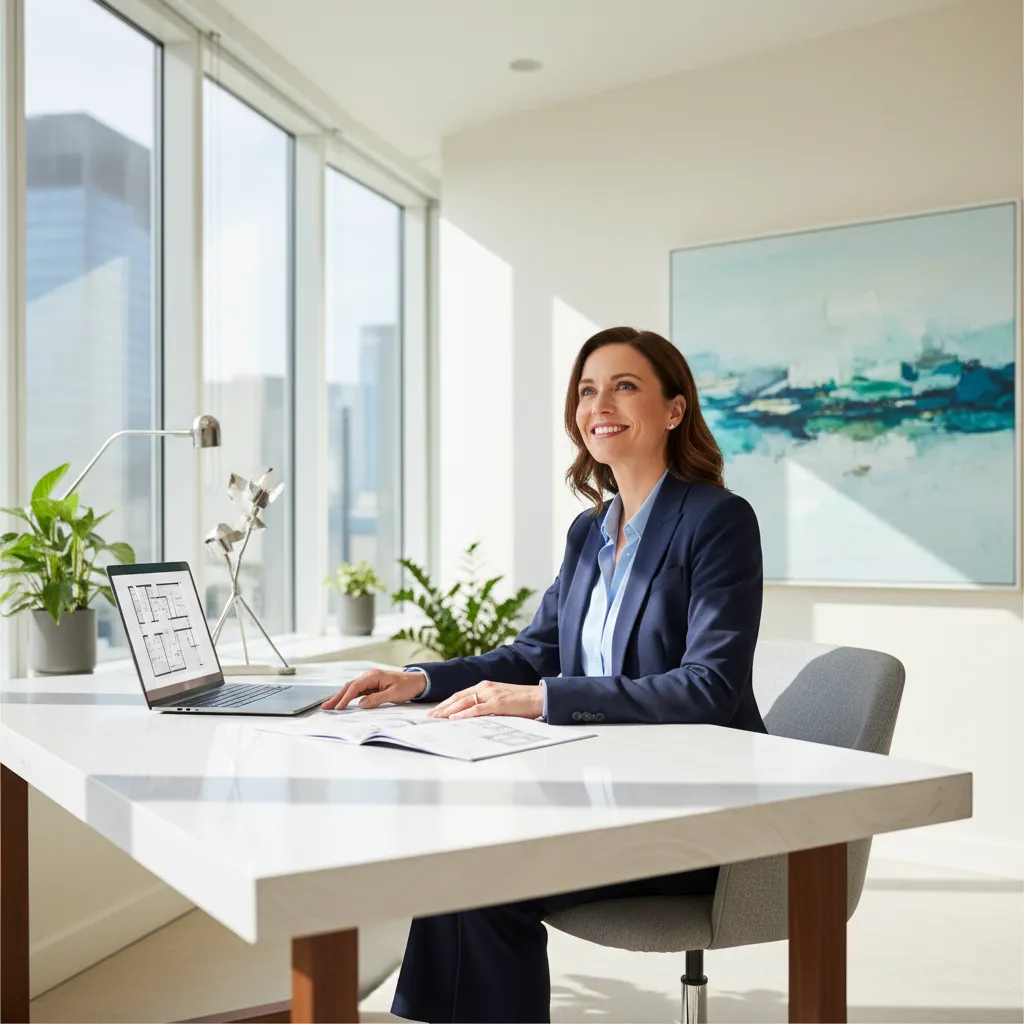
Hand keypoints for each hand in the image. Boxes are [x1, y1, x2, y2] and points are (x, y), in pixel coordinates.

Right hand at [320, 668, 426, 710]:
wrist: (418, 681)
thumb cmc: (408, 686)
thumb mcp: (394, 694)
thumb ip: (377, 699)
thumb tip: (360, 704)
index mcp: (373, 675)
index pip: (355, 686)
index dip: (345, 697)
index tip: (338, 707)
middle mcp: (369, 676)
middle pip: (349, 686)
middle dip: (337, 697)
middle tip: (325, 707)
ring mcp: (370, 680)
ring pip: (352, 689)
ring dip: (341, 697)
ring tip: (329, 706)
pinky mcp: (372, 685)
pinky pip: (358, 691)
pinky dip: (349, 697)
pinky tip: (342, 703)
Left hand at [428, 680, 543, 720]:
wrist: (540, 697)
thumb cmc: (522, 701)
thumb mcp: (500, 699)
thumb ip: (487, 704)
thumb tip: (473, 716)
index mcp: (485, 685)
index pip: (460, 694)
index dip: (446, 703)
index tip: (436, 711)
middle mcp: (485, 687)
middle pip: (458, 697)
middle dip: (442, 707)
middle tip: (430, 716)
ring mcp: (491, 695)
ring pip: (464, 702)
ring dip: (448, 711)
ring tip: (436, 718)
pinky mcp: (497, 704)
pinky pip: (476, 709)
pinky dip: (463, 714)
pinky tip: (453, 719)